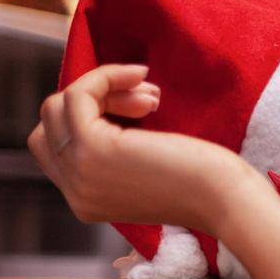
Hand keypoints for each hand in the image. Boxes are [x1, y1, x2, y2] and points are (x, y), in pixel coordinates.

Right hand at [27, 63, 248, 235]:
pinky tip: (142, 78)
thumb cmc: (207, 182)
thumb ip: (117, 149)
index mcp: (86, 200)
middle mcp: (75, 192)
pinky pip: (78, 94)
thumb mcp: (147, 169)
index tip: (137, 111)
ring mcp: (78, 173)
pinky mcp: (92, 150)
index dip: (90, 118)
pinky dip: (107, 77)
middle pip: (51, 124)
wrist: (228, 201)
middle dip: (94, 102)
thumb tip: (100, 97)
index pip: (56, 147)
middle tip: (145, 102)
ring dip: (105, 88)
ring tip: (151, 97)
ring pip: (60, 106)